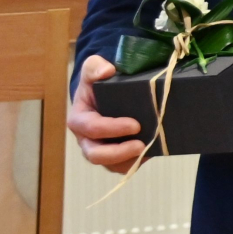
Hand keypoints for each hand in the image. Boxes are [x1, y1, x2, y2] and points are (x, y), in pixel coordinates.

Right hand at [65, 55, 146, 174]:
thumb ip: (95, 67)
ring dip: (129, 161)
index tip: (135, 125)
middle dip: (118, 153)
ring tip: (148, 150)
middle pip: (95, 155)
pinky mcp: (116, 155)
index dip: (111, 128)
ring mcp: (101, 149)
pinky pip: (124, 166)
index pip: (91, 128)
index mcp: (80, 119)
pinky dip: (137, 163)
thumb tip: (106, 71)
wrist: (109, 92)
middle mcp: (87, 139)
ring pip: (111, 165)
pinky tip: (152, 152)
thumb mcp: (94, 69)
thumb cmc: (99, 83)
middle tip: (141, 145)